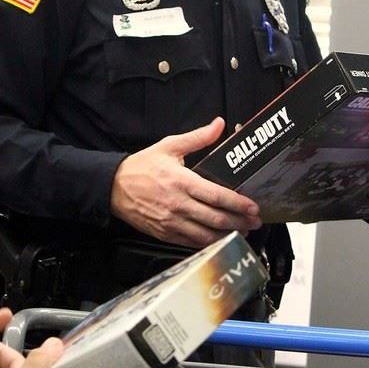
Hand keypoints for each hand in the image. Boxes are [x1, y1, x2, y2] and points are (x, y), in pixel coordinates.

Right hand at [111, 117, 261, 247]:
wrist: (113, 187)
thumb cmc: (141, 166)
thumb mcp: (169, 146)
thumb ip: (197, 137)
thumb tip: (219, 124)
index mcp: (182, 182)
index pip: (217, 196)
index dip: (238, 203)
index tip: (253, 207)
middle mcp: (178, 205)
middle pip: (216, 218)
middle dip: (239, 222)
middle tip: (255, 222)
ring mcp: (171, 222)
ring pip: (206, 235)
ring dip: (228, 235)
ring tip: (242, 232)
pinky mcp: (165, 234)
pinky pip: (192, 243)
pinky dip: (209, 243)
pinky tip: (220, 239)